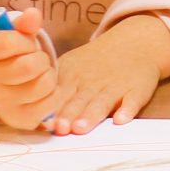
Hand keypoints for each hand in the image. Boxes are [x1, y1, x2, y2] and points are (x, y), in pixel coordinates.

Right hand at [0, 9, 58, 130]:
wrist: (1, 84)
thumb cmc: (10, 55)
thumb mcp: (13, 34)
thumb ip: (24, 24)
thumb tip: (34, 14)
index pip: (10, 42)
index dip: (25, 40)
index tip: (23, 44)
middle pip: (30, 66)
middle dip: (40, 58)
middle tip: (35, 60)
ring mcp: (2, 104)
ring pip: (43, 84)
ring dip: (49, 75)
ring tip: (39, 74)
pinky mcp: (19, 120)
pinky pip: (50, 103)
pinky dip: (53, 93)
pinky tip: (42, 89)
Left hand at [44, 18, 169, 133]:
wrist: (135, 43)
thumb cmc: (96, 62)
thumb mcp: (72, 66)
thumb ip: (55, 88)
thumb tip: (32, 114)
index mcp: (73, 76)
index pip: (59, 94)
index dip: (51, 108)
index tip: (44, 122)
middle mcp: (93, 82)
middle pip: (78, 100)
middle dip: (68, 114)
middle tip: (59, 128)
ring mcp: (116, 86)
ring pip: (102, 102)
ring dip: (91, 115)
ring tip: (81, 128)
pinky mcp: (136, 90)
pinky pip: (132, 100)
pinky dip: (128, 109)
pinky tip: (121, 119)